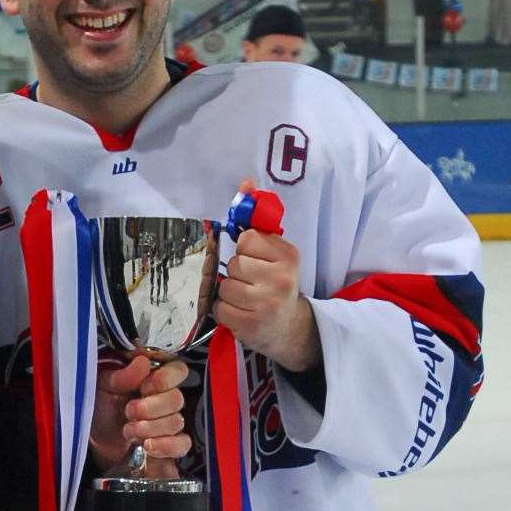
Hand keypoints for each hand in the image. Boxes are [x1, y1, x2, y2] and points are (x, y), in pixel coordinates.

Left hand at [89, 356, 190, 472]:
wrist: (96, 441)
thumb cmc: (101, 410)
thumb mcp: (102, 387)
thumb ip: (121, 375)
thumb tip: (142, 362)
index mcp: (151, 379)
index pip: (177, 370)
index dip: (164, 379)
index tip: (144, 387)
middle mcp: (164, 399)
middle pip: (176, 399)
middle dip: (150, 408)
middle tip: (129, 411)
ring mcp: (168, 422)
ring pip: (176, 422)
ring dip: (150, 428)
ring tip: (129, 430)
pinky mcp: (170, 445)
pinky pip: (182, 444)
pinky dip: (165, 445)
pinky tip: (148, 444)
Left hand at [214, 201, 320, 371]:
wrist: (289, 327)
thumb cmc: (276, 283)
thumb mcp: (273, 252)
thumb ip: (257, 220)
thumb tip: (246, 183)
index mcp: (288, 255)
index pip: (246, 239)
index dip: (244, 250)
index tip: (255, 260)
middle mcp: (281, 279)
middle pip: (234, 264)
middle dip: (236, 273)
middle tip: (252, 283)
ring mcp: (266, 304)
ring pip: (224, 286)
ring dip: (229, 293)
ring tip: (246, 299)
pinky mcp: (251, 325)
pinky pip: (220, 308)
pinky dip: (225, 311)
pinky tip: (241, 312)